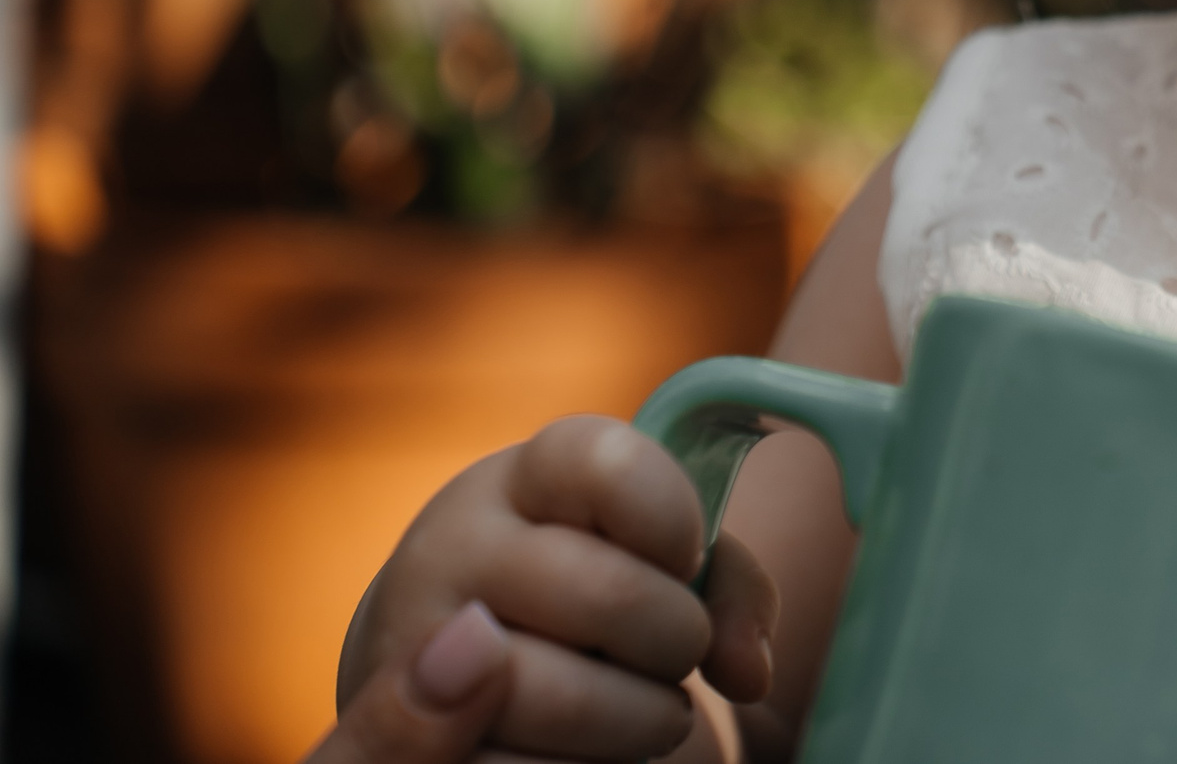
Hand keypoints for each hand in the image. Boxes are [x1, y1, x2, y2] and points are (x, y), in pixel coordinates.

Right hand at [340, 416, 778, 760]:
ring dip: (643, 721)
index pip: (612, 466)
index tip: (680, 559)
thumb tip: (746, 671)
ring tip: (641, 709)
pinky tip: (584, 750)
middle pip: (610, 596)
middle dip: (677, 641)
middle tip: (672, 653)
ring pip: (571, 701)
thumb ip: (726, 586)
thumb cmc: (586, 599)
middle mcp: (452, 546)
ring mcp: (415, 650)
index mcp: (525, 478)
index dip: (674, 524)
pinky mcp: (404, 744)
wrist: (442, 676)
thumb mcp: (652, 556)